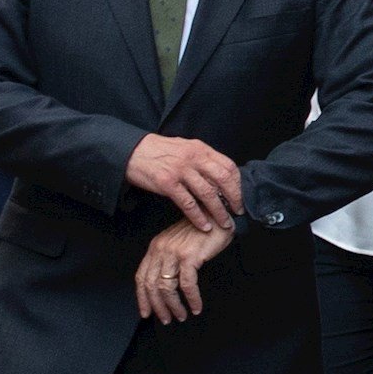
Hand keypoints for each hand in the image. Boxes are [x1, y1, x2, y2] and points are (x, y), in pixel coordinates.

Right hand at [125, 133, 246, 229]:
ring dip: (218, 211)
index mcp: (200, 148)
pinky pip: (188, 203)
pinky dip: (198, 217)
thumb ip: (202, 159)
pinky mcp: (167, 184)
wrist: (132, 151)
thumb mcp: (185, 147)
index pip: (228, 165)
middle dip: (234, 198)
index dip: (237, 183)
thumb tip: (220, 175)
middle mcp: (193, 158)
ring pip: (207, 194)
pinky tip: (203, 225)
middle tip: (237, 211)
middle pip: (222, 179)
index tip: (240, 196)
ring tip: (224, 223)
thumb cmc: (159, 151)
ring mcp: (180, 170)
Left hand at [134, 218, 236, 321]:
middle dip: (158, 306)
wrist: (217, 215)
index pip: (142, 277)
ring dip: (174, 306)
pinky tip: (196, 306)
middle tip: (166, 319)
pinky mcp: (189, 256)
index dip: (142, 298)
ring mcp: (174, 253)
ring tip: (182, 315)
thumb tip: (166, 286)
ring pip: (167, 288)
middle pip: (151, 285)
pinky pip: (186, 285)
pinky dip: (192, 299)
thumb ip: (169, 260)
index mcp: (156, 247)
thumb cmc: (201, 230)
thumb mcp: (178, 243)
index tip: (146, 312)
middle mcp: (161, 249)